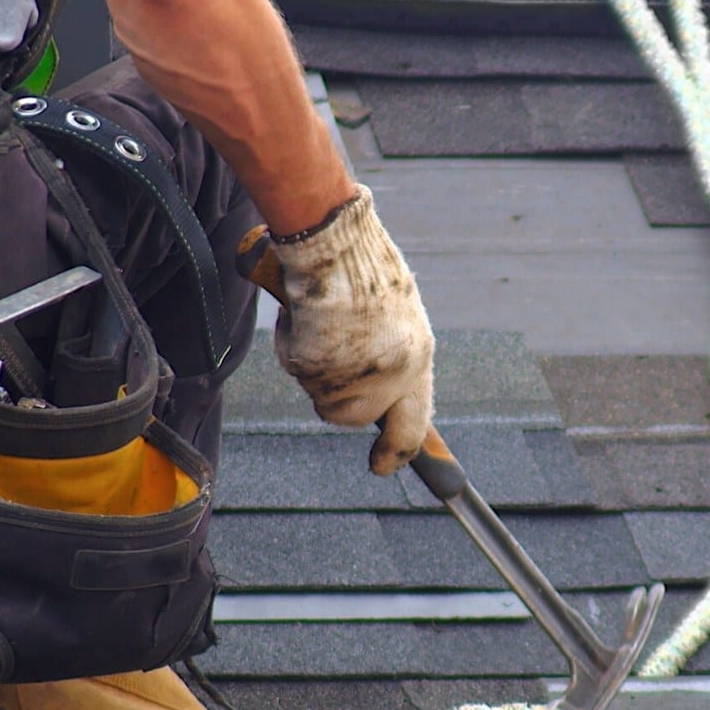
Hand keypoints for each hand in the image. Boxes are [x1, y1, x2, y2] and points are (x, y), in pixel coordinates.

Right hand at [272, 185, 434, 474]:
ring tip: (321, 320)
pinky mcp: (314, 366)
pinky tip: (304, 312)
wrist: (333, 243)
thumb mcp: (394, 312)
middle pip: (352, 416)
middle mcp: (391, 372)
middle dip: (337, 396)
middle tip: (326, 357)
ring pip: (320, 394)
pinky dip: (292, 342)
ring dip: (313, 364)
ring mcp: (352, 372)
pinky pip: (295, 367)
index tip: (384, 467)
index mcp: (418, 355)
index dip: (398, 451)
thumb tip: (372, 384)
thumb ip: (389, 352)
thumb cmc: (361, 265)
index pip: (414, 423)